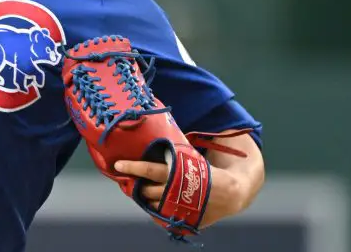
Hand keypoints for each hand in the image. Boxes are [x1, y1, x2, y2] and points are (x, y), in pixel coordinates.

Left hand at [114, 159, 244, 228]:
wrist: (232, 194)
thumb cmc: (208, 172)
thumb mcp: (191, 159)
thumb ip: (174, 154)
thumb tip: (158, 131)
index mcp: (177, 174)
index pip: (149, 170)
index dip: (133, 167)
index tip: (118, 164)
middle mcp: (175, 192)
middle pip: (147, 190)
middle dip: (138, 185)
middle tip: (133, 180)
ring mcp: (179, 208)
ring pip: (152, 205)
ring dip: (146, 198)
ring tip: (145, 191)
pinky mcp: (182, 219)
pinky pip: (162, 217)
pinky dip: (157, 210)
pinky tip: (158, 203)